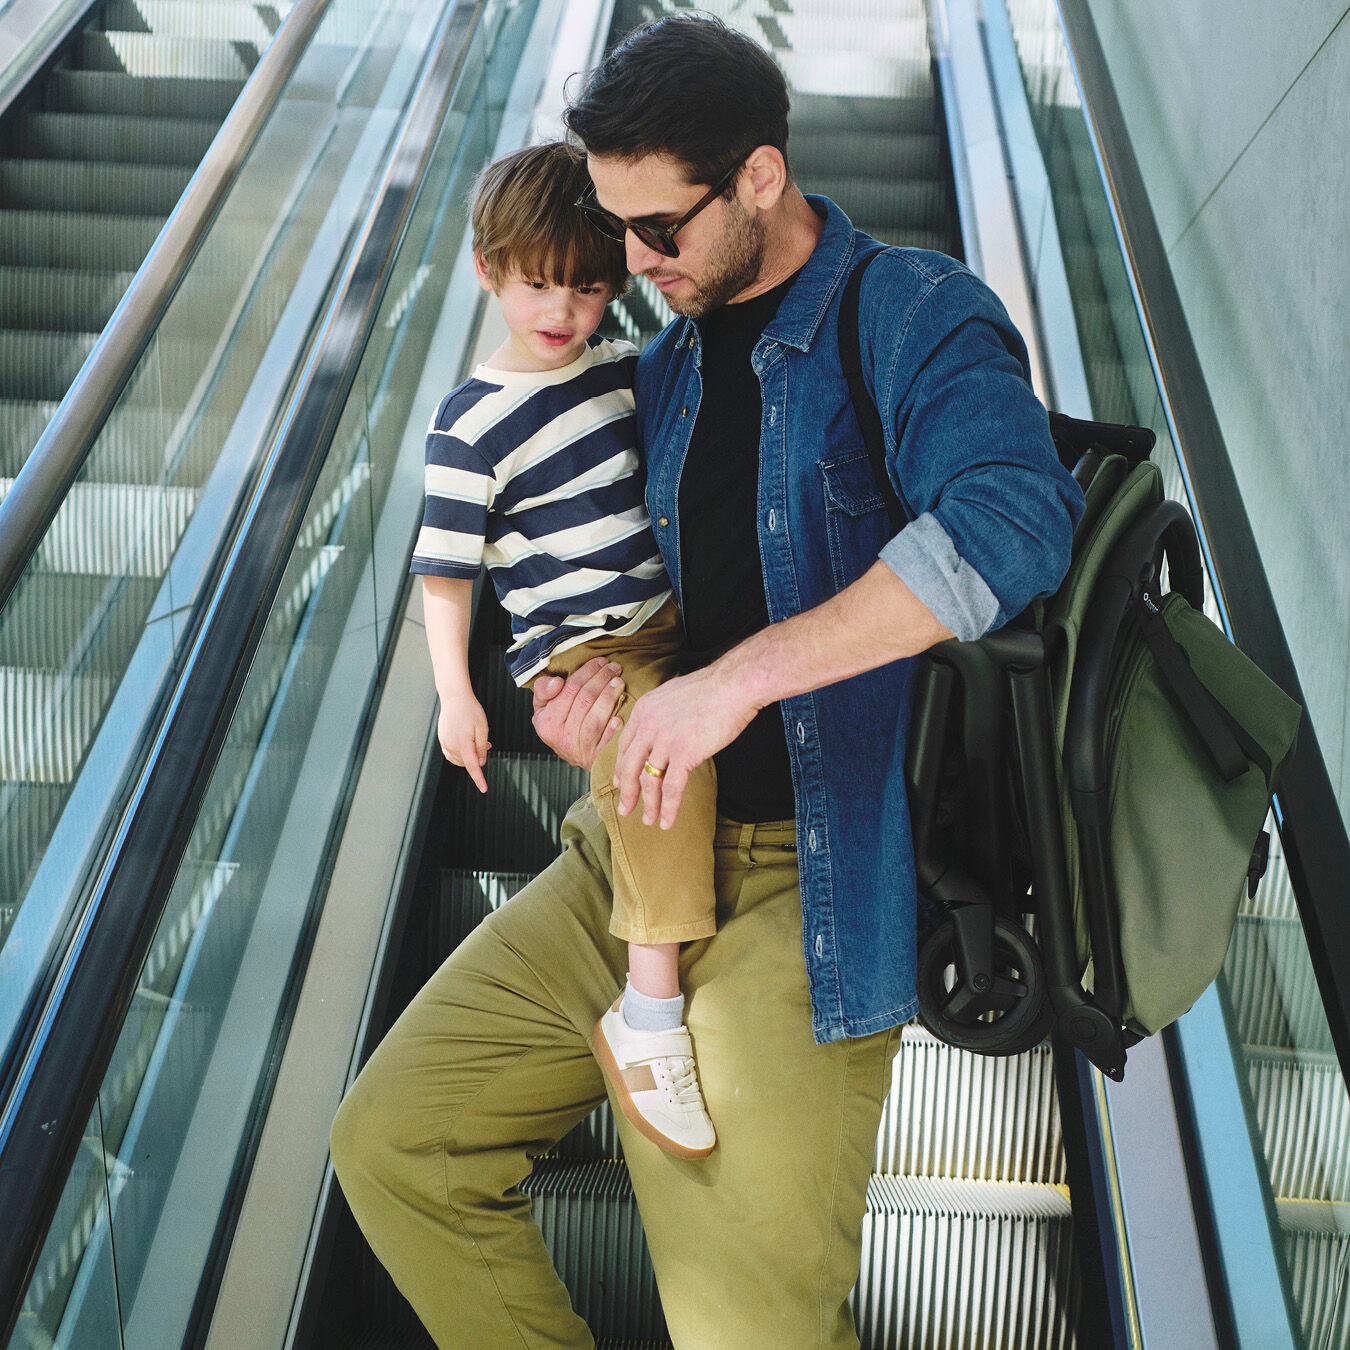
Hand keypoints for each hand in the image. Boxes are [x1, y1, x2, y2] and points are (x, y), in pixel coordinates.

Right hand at [438, 689, 489, 791]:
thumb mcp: (482, 728)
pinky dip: (460, 754)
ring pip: (460, 759)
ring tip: (476, 740)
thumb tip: (481, 763)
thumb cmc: (470, 710)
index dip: (479, 779)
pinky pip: (451, 754)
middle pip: (468, 762)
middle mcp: (452, 745)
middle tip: (486, 744)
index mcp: (464, 743)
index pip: (472, 766)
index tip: (484, 789)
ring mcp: (445, 743)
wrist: (454, 698)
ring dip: (469, 755)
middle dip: (478, 758)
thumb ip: (482, 747)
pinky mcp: (442, 740)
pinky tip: (466, 744)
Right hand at [531, 657, 625, 769]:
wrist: (574, 755)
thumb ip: (543, 690)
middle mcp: (562, 737)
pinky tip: (620, 717)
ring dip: (609, 697)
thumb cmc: (560, 725)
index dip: (586, 672)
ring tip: (619, 682)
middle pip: (584, 701)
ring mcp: (580, 750)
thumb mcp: (543, 708)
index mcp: (547, 722)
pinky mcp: (596, 759)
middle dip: (601, 679)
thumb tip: (557, 682)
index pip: (568, 690)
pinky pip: (605, 744)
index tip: (600, 661)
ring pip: (595, 719)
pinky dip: (612, 731)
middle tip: (614, 667)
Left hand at [614, 664, 757, 828]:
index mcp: (645, 709)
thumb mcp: (675, 694)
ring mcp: (665, 740)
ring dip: (649, 805)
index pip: (625, 744)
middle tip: (625, 809)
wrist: (735, 685)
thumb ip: (664, 714)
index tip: (620, 782)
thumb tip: (666, 729)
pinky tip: (667, 821)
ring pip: (650, 781)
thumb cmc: (714, 688)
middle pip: (631, 765)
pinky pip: (672, 788)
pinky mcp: (684, 753)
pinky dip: (668, 808)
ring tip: (649, 820)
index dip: (621, 767)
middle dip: (627, 791)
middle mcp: (649, 725)